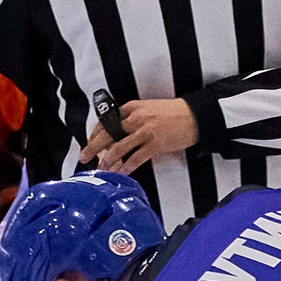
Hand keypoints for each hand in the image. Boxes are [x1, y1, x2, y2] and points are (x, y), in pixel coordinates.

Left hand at [80, 97, 199, 172]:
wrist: (194, 115)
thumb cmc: (173, 113)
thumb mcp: (147, 108)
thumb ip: (131, 119)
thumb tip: (116, 134)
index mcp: (132, 108)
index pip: (106, 121)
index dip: (94, 134)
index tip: (89, 142)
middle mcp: (136, 118)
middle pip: (107, 134)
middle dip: (93, 147)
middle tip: (86, 156)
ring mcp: (145, 131)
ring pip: (119, 148)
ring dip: (107, 160)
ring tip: (102, 168)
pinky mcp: (155, 144)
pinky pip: (136, 158)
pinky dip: (126, 167)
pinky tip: (121, 172)